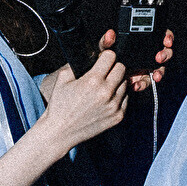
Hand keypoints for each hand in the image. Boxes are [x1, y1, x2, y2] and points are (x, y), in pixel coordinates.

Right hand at [33, 34, 168, 151]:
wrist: (60, 131)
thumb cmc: (60, 106)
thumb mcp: (63, 78)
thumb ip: (78, 63)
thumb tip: (92, 54)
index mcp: (93, 81)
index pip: (111, 56)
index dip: (105, 56)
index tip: (102, 60)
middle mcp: (106, 93)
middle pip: (122, 68)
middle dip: (113, 67)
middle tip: (104, 73)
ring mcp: (114, 106)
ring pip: (125, 83)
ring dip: (117, 82)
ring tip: (104, 87)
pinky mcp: (118, 116)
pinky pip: (126, 98)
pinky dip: (118, 96)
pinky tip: (106, 99)